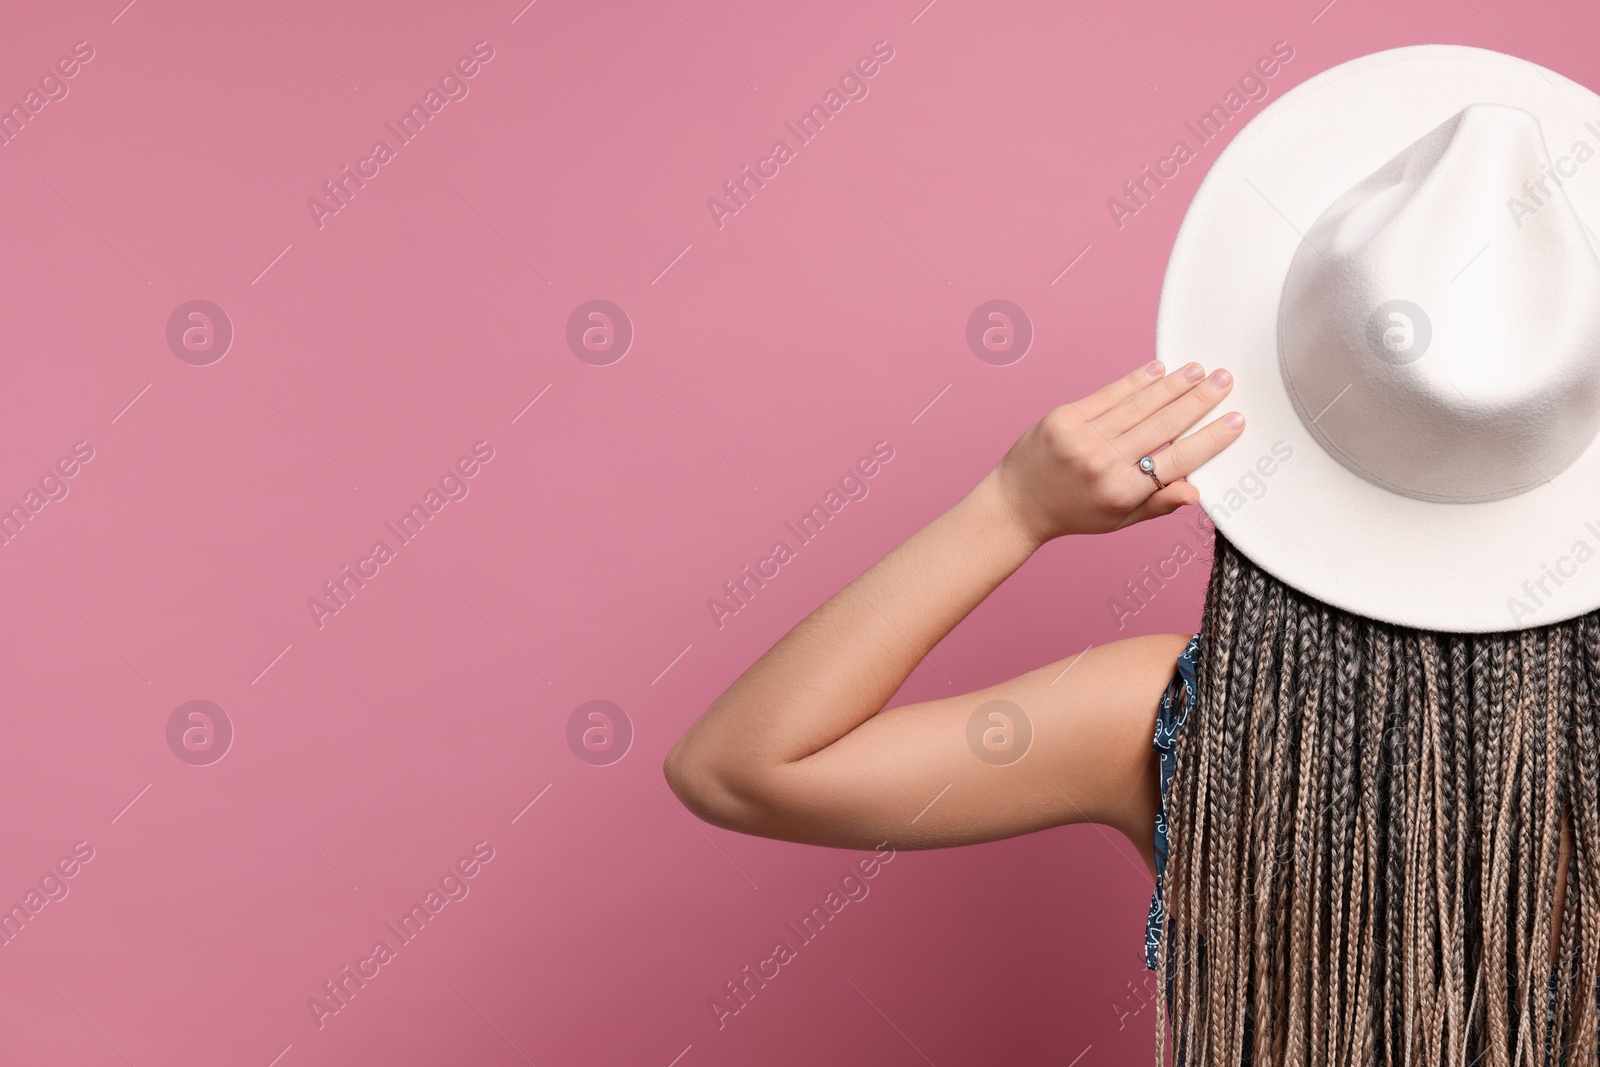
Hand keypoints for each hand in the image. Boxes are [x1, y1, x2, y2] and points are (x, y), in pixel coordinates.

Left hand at [989, 359, 1241, 545]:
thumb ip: (1158, 504)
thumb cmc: (1073, 513)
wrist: (1017, 504)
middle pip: (1163, 425)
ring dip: (1173, 384)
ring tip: (1199, 370)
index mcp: (1122, 493)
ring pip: (1139, 405)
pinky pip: (1109, 394)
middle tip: (1225, 380)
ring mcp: (1082, 437)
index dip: (1211, 438)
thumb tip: (1197, 492)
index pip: (1178, 460)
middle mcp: (1103, 463)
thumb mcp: (1119, 521)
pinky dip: (1136, 380)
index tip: (1236, 420)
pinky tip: (1159, 368)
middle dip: (1199, 400)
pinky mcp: (1065, 418)